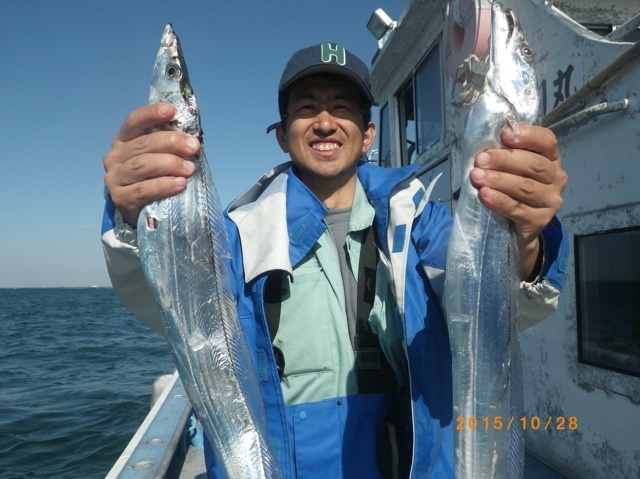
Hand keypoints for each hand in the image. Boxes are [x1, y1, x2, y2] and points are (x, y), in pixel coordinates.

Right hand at [103, 103, 199, 225]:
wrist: (143, 212)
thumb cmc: (155, 178)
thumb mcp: (160, 157)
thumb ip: (170, 146)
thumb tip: (192, 138)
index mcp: (124, 140)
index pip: (134, 121)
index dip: (152, 114)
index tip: (171, 110)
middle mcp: (115, 156)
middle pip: (143, 144)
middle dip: (172, 142)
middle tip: (193, 146)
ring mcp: (114, 178)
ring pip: (142, 165)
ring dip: (170, 164)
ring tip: (190, 169)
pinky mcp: (120, 198)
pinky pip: (143, 190)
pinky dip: (164, 185)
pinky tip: (180, 184)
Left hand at [469, 124, 567, 277]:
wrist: (513, 228)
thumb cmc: (508, 189)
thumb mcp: (508, 168)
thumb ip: (503, 153)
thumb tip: (486, 145)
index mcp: (550, 158)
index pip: (546, 141)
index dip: (527, 136)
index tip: (504, 134)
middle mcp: (556, 178)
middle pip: (534, 165)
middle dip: (504, 159)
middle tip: (480, 160)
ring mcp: (550, 201)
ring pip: (525, 187)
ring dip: (498, 180)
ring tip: (476, 177)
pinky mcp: (539, 221)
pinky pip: (518, 209)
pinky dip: (499, 201)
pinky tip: (484, 195)